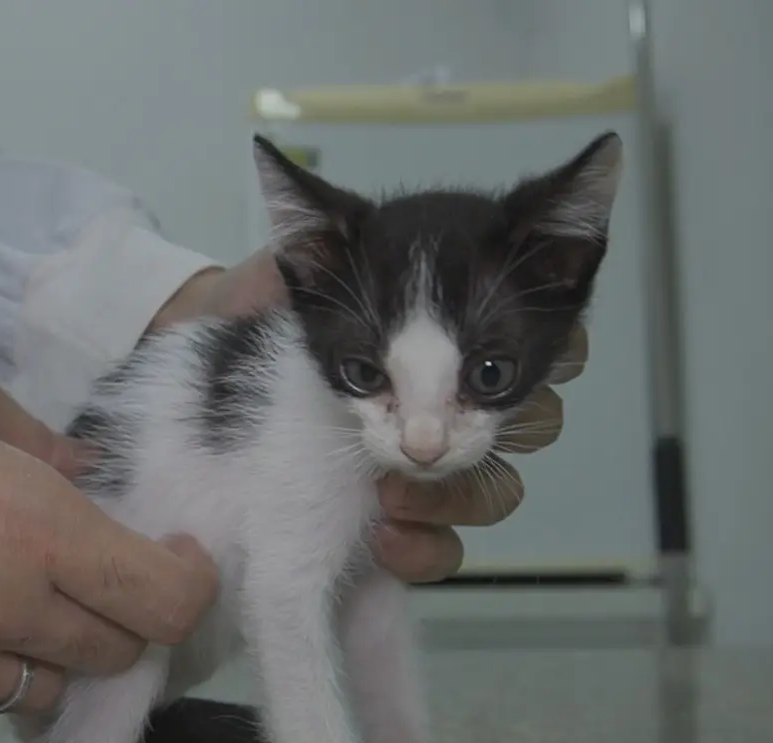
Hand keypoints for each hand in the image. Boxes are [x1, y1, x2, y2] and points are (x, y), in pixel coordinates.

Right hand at [0, 289, 217, 733]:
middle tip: (85, 572)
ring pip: (34, 693)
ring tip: (1, 596)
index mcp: (30, 527)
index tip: (175, 559)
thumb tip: (82, 474)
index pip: (163, 605)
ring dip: (40, 651)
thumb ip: (35, 440)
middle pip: (110, 658)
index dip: (189, 587)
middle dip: (116, 618)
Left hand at [148, 250, 589, 582]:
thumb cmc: (267, 307)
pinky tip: (388, 542)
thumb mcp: (288, 263)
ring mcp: (448, 456)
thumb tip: (274, 164)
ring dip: (450, 499)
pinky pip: (447, 549)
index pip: (554, 340)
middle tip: (423, 442)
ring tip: (389, 496)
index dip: (530, 356)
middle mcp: (472, 387)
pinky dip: (424, 548)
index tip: (492, 372)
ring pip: (500, 492)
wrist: (217, 380)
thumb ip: (313, 224)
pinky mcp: (414, 514)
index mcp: (474, 317)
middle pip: (538, 421)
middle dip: (486, 433)